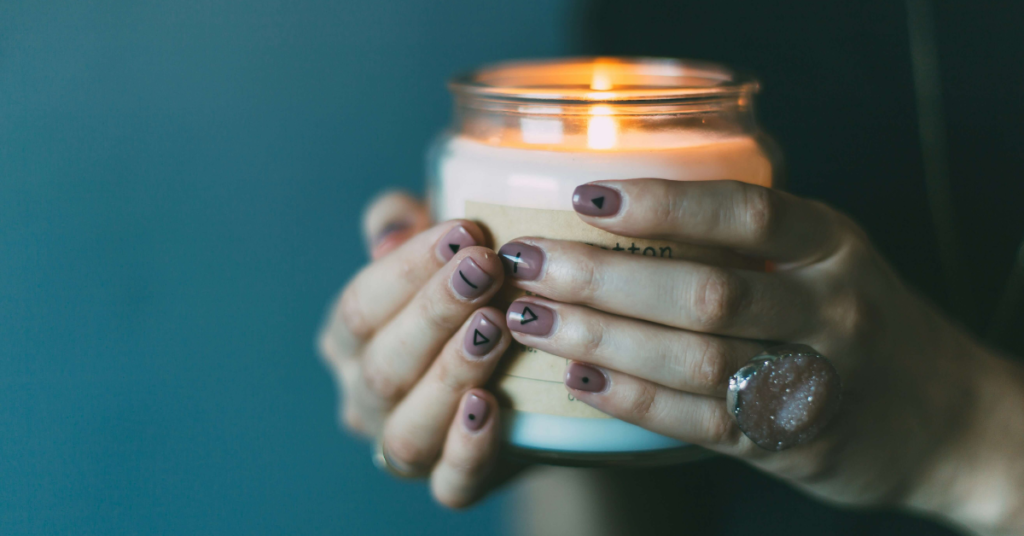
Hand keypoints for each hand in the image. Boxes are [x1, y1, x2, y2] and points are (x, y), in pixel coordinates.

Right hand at [318, 192, 516, 507]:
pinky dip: (467, 449)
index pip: (360, 306)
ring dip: (450, 374)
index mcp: (349, 340)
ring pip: (408, 429)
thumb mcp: (439, 247)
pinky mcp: (452, 483)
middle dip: (434, 313)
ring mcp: (404, 446)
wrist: (523, 378)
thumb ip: (403, 220)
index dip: (407, 268)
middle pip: (382, 365)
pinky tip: (492, 407)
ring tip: (495, 328)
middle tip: (487, 269)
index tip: (464, 231)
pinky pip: (450, 484)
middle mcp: (365, 398)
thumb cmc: (470, 294)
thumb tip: (391, 228)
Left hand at [498, 179, 1023, 530]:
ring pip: (694, 361)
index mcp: (833, 245)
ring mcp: (813, 381)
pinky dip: (633, 398)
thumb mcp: (826, 255)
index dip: (662, 205)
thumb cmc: (859, 317)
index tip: (585, 197)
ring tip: (531, 319)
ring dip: (601, 338)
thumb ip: (748, 237)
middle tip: (529, 262)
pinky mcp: (789, 442)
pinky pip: (699, 421)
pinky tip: (578, 377)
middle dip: (603, 277)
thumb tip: (618, 208)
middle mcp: (829, 309)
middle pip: (704, 292)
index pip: (744, 213)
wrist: (941, 416)